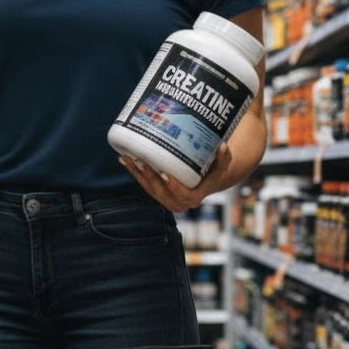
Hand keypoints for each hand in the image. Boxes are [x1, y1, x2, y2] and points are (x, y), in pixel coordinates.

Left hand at [120, 142, 234, 212]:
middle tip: (141, 160)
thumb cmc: (213, 172)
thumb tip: (223, 146)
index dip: (173, 188)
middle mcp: (177, 202)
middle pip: (160, 193)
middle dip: (149, 177)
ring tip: (127, 158)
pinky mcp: (156, 191)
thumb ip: (224, 159)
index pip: (183, 197)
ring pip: (148, 188)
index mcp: (194, 198)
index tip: (165, 174)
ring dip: (137, 174)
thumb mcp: (221, 166)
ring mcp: (165, 198)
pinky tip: (124, 159)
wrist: (205, 179)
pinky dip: (134, 172)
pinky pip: (144, 183)